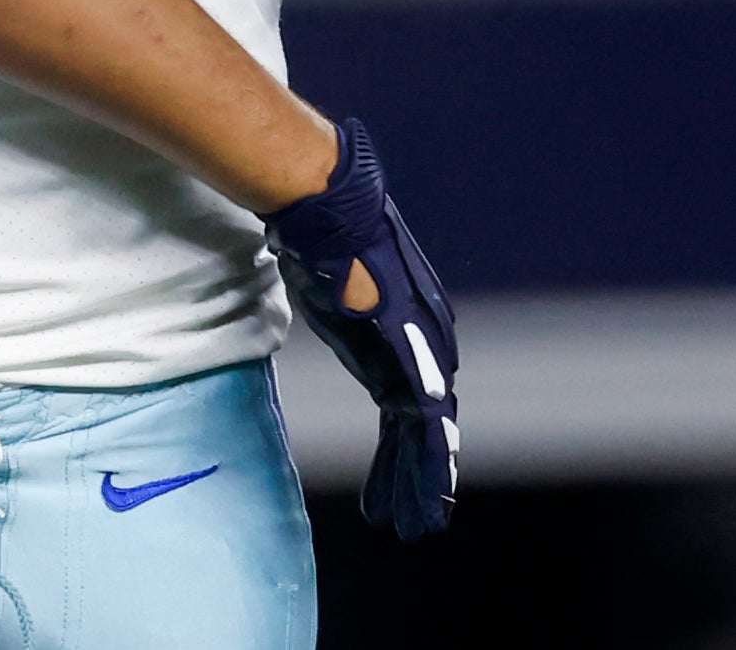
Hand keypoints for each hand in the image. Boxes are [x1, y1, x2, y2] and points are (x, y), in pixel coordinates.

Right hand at [264, 118, 459, 540]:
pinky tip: (420, 501)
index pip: (409, 394)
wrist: (330, 211)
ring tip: (417, 524)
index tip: (396, 470)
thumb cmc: (316, 234)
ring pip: (429, 434)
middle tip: (417, 515)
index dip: (404, 439)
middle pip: (424, 420)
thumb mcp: (324, 277)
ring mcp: (421, 355)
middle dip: (418, 471)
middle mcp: (423, 343)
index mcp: (402, 327)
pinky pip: (423, 431)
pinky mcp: (411, 363)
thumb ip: (328, 290)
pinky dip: (422, 469)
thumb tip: (306, 271)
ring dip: (421, 482)